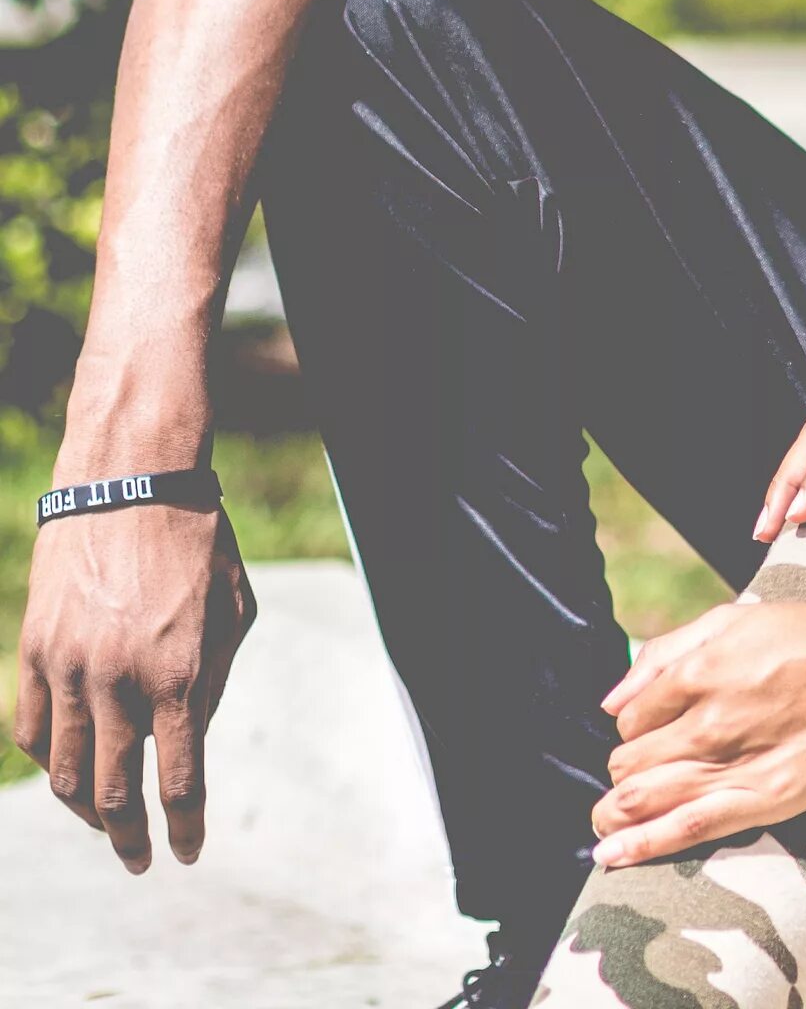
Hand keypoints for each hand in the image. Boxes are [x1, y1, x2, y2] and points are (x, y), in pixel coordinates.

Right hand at [14, 502, 256, 871]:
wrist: (129, 484)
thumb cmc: (199, 544)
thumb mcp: (233, 611)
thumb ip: (211, 682)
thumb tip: (188, 741)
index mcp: (179, 673)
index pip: (178, 777)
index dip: (183, 826)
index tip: (186, 854)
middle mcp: (118, 680)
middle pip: (114, 791)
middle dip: (130, 837)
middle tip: (142, 860)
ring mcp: (69, 668)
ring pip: (65, 770)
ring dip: (86, 810)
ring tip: (107, 824)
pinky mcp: (34, 652)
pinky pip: (34, 730)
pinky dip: (51, 762)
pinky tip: (70, 772)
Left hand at [589, 596, 805, 867]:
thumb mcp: (736, 618)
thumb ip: (667, 652)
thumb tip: (611, 701)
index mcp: (701, 671)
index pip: (631, 718)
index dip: (636, 727)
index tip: (656, 731)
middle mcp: (710, 720)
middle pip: (630, 762)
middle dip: (624, 770)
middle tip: (640, 771)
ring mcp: (736, 763)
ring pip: (643, 799)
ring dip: (615, 811)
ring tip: (610, 817)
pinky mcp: (766, 799)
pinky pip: (687, 829)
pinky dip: (641, 845)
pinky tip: (612, 855)